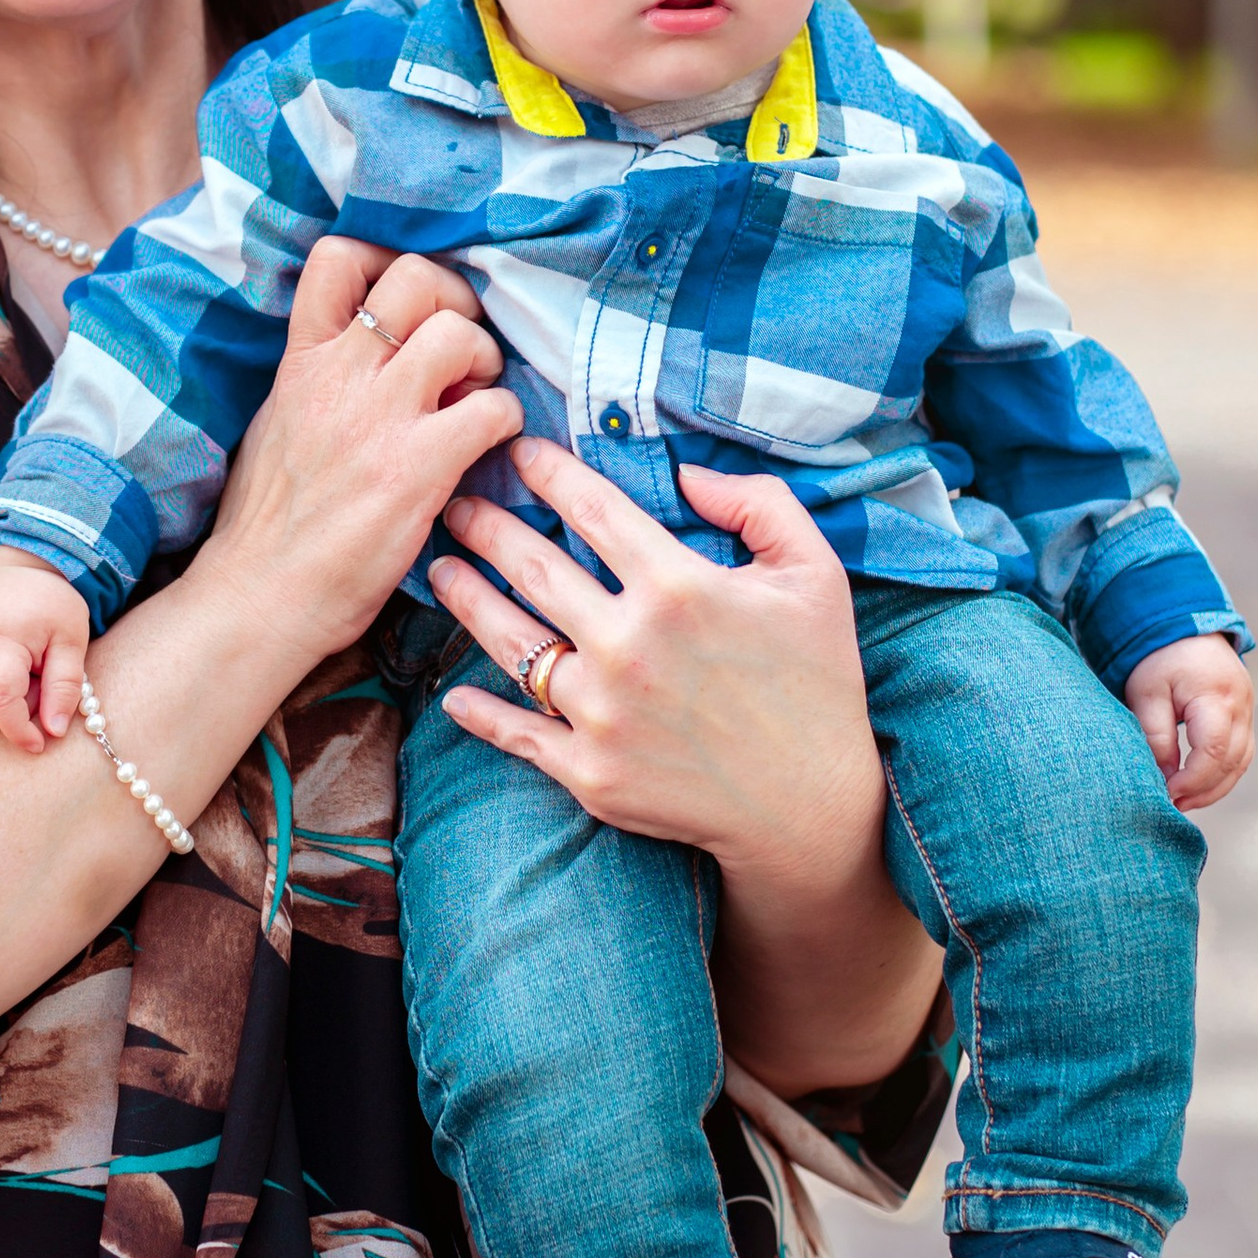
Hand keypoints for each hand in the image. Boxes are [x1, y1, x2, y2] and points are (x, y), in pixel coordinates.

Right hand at [0, 547, 92, 750]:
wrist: (18, 571)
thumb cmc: (50, 605)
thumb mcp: (72, 639)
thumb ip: (65, 686)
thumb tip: (54, 731)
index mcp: (0, 639)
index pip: (0, 698)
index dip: (18, 729)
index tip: (39, 742)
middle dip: (8, 717)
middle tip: (34, 693)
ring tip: (9, 693)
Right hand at [198, 238, 521, 670]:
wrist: (258, 597)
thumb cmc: (266, 523)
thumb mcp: (277, 420)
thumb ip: (319, 376)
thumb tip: (371, 350)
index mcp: (300, 360)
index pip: (338, 258)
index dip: (388, 261)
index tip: (409, 302)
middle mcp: (339, 375)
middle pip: (417, 277)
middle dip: (455, 301)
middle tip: (460, 348)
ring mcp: (379, 419)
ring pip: (460, 333)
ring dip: (485, 359)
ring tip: (474, 396)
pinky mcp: (417, 469)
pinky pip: (493, 409)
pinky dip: (505, 420)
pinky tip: (487, 447)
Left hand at [425, 440, 878, 896]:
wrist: (812, 806)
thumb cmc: (817, 681)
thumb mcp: (815, 574)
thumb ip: (759, 504)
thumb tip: (687, 473)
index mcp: (678, 586)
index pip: (590, 508)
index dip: (547, 471)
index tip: (519, 451)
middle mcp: (628, 645)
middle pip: (533, 566)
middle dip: (485, 524)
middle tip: (454, 503)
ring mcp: (603, 712)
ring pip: (511, 642)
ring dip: (466, 599)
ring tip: (439, 572)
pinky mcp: (590, 771)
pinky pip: (518, 732)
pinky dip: (478, 713)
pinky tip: (453, 693)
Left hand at [1124, 636, 1253, 809]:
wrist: (1186, 627)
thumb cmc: (1160, 659)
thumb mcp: (1147, 692)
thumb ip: (1156, 734)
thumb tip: (1164, 777)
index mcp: (1216, 695)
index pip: (1213, 749)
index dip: (1193, 778)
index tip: (1167, 792)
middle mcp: (1241, 705)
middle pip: (1232, 761)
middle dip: (1204, 790)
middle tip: (1172, 806)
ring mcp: (1247, 711)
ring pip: (1240, 762)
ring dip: (1215, 787)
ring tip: (1183, 801)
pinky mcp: (1244, 717)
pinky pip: (1240, 754)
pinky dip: (1221, 774)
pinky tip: (1197, 785)